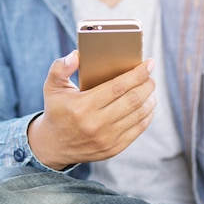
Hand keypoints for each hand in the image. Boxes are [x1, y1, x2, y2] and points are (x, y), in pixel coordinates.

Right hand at [28, 50, 156, 169]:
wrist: (54, 146)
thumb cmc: (57, 110)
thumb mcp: (52, 86)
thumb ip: (60, 67)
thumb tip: (77, 55)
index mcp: (83, 106)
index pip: (118, 87)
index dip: (138, 74)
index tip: (149, 64)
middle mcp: (96, 124)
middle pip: (133, 100)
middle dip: (147, 85)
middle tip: (150, 76)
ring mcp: (107, 138)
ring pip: (139, 114)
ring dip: (150, 99)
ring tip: (149, 89)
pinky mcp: (114, 148)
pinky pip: (138, 129)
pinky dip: (147, 115)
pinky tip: (148, 105)